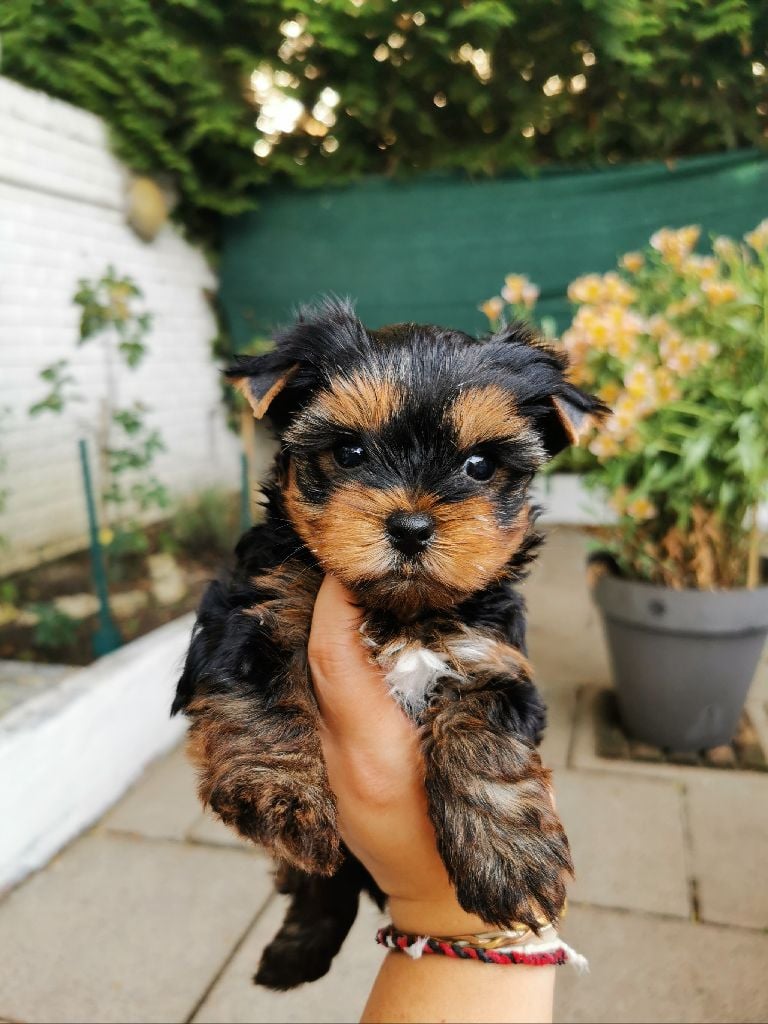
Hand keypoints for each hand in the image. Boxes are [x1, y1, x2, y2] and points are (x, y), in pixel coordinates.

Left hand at [308, 573, 487, 934]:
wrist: (445, 908)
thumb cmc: (483, 837)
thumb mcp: (485, 759)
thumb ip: (472, 700)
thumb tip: (464, 635)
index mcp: (376, 751)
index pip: (334, 657)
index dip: (334, 603)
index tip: (349, 566)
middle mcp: (341, 757)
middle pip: (316, 663)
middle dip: (328, 609)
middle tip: (355, 569)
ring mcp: (331, 771)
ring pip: (316, 683)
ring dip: (333, 636)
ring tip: (360, 598)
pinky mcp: (332, 777)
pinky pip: (325, 707)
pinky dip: (339, 670)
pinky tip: (364, 649)